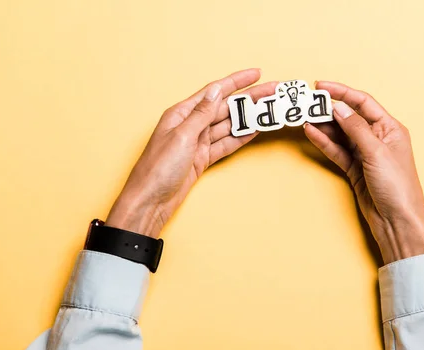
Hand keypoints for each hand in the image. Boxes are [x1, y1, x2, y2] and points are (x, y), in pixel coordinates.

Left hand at [106, 69, 276, 237]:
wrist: (152, 200)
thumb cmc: (158, 168)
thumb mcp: (182, 136)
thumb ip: (202, 113)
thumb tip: (216, 91)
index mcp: (181, 113)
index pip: (214, 91)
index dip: (236, 81)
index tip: (256, 73)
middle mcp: (191, 125)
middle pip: (225, 107)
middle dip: (249, 98)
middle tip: (271, 91)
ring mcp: (198, 142)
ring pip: (228, 125)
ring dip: (248, 118)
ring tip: (268, 110)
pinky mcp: (203, 158)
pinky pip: (225, 144)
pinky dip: (240, 137)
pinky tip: (254, 130)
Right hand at [304, 81, 423, 263]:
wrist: (396, 221)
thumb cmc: (397, 186)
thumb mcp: (376, 152)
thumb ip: (356, 128)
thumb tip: (338, 106)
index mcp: (390, 128)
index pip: (363, 102)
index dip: (342, 92)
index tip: (321, 85)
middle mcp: (377, 138)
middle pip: (349, 117)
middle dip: (328, 109)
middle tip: (307, 102)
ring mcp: (364, 154)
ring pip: (340, 134)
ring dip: (323, 126)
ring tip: (304, 116)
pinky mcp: (354, 169)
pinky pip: (337, 151)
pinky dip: (324, 142)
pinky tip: (311, 133)